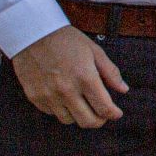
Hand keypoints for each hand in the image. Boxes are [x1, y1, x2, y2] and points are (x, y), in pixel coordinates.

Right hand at [10, 26, 128, 127]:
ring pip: (69, 120)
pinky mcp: (35, 97)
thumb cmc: (66, 40)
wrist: (32, 34)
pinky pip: (52, 113)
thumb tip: (123, 89)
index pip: (104, 108)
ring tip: (82, 104)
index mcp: (85, 77)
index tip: (116, 113)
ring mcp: (49, 96)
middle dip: (99, 121)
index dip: (113, 114)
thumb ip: (110, 72)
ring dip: (79, 115)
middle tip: (102, 114)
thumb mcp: (94, 51)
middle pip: (87, 121)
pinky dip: (61, 110)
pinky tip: (65, 99)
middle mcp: (67, 90)